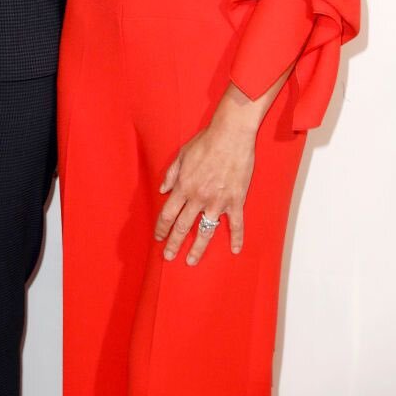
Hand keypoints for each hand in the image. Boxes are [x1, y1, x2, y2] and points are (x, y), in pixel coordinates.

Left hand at [154, 117, 255, 265]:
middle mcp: (199, 197)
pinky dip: (236, 238)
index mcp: (184, 186)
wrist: (231, 135)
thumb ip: (171, 174)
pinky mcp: (236, 201)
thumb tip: (162, 190)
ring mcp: (218, 202)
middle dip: (174, 243)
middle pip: (183, 226)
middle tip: (169, 257)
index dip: (161, 228)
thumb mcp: (182, 154)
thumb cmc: (206, 142)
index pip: (168, 214)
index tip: (158, 238)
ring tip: (191, 260)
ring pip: (206, 231)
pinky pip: (236, 224)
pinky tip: (234, 250)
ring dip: (197, 248)